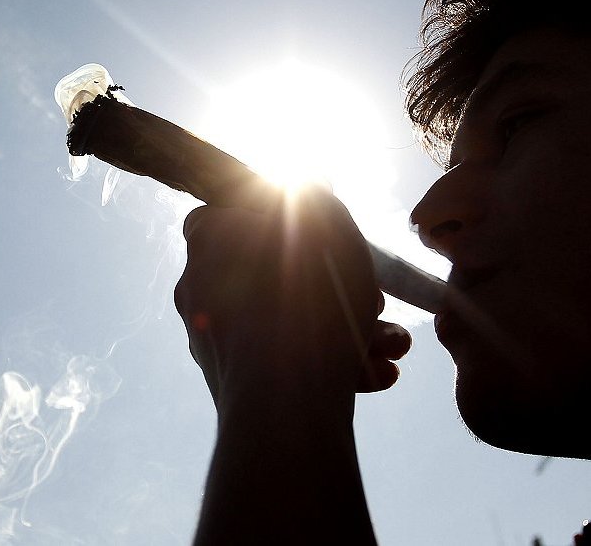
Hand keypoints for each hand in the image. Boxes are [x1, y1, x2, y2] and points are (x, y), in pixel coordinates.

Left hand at [175, 189, 410, 409]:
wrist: (285, 406)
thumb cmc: (310, 302)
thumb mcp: (328, 226)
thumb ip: (317, 196)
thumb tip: (311, 183)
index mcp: (210, 238)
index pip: (236, 210)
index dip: (287, 220)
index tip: (330, 241)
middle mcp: (199, 285)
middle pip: (278, 273)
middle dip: (338, 289)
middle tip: (378, 305)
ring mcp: (211, 338)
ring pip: (290, 321)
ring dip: (347, 330)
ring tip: (392, 348)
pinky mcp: (231, 383)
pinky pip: (286, 360)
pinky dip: (326, 362)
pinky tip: (373, 376)